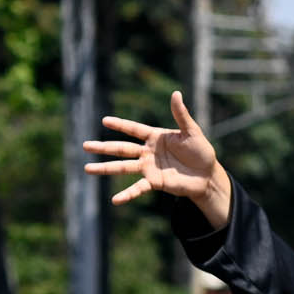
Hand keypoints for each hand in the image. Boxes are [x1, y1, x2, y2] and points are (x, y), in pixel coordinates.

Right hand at [83, 91, 232, 229]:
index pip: (134, 129)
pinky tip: (114, 200)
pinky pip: (138, 188)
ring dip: (105, 168)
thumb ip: (181, 115)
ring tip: (87, 169)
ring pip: (123, 167)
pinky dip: (127, 194)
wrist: (208, 176)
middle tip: (85, 145)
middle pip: (122, 148)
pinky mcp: (154, 182)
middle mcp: (148, 152)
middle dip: (103, 147)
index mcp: (155, 137)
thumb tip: (176, 93)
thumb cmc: (201, 152)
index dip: (120, 125)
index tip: (104, 121)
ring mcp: (149, 168)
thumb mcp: (192, 132)